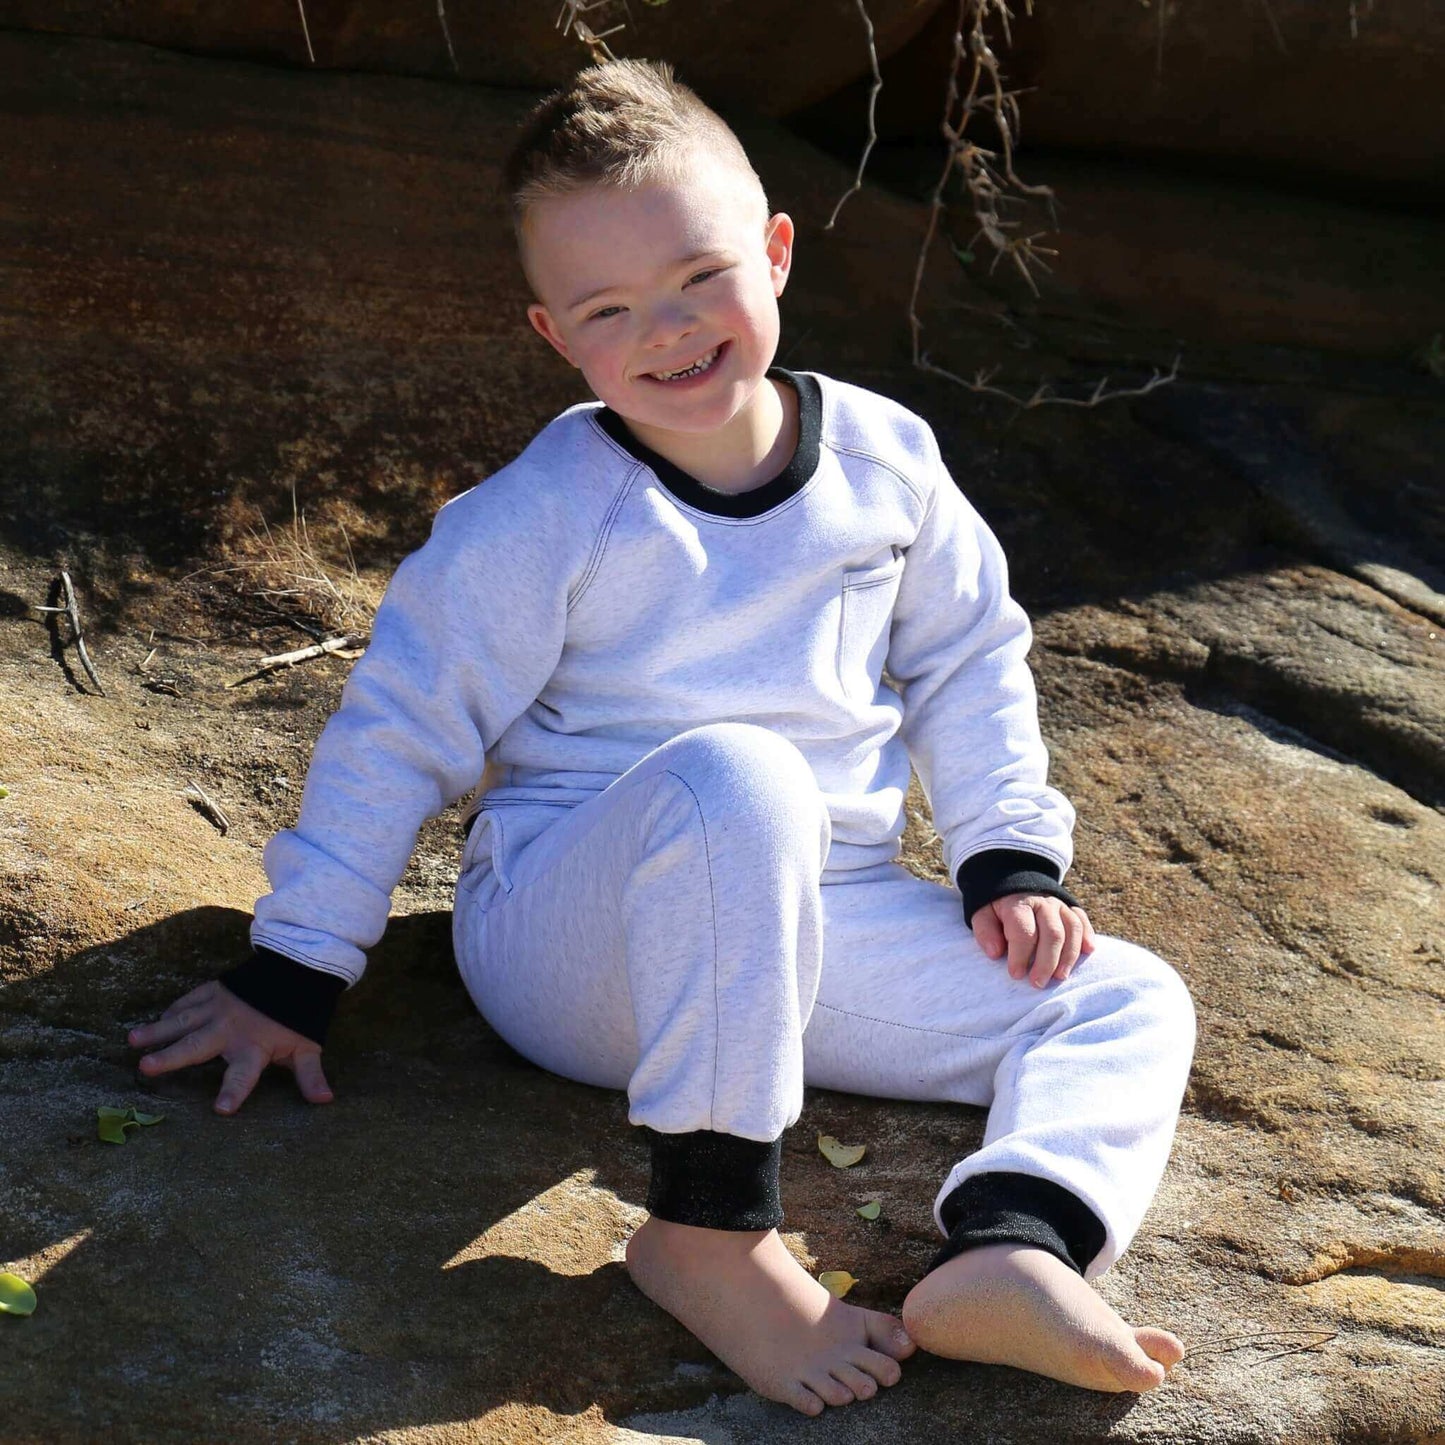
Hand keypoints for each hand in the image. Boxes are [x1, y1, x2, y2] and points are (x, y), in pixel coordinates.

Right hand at [127, 980, 333, 1115]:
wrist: (297, 969)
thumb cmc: (299, 1016)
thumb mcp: (307, 1047)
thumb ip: (311, 1075)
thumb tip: (325, 1101)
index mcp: (254, 1048)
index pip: (243, 1076)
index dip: (234, 1093)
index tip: (221, 1110)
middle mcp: (230, 1029)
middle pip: (197, 1046)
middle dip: (171, 1057)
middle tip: (146, 1067)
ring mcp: (218, 1007)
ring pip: (183, 1021)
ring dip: (157, 1031)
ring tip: (131, 1040)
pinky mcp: (213, 991)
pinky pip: (188, 1002)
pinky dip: (172, 1011)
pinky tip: (156, 1020)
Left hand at [971, 893, 1095, 987]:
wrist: (1012, 883)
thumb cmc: (996, 907)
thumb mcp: (982, 914)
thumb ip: (985, 931)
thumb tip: (995, 953)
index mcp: (1018, 904)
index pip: (1023, 931)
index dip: (1020, 955)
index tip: (1016, 974)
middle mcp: (1042, 902)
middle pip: (1052, 934)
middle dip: (1047, 962)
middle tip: (1038, 983)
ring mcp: (1059, 904)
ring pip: (1072, 929)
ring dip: (1069, 956)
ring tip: (1060, 977)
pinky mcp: (1070, 907)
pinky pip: (1083, 921)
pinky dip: (1087, 936)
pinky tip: (1087, 952)